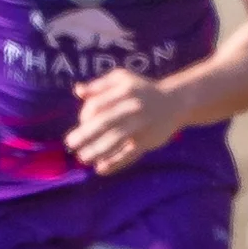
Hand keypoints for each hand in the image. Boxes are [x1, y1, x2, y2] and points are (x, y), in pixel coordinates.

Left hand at [67, 71, 188, 174]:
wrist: (176, 102)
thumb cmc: (143, 90)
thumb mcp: (122, 79)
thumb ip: (100, 85)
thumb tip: (78, 91)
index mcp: (124, 91)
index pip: (98, 104)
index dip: (85, 115)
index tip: (80, 123)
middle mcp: (133, 107)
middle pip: (105, 122)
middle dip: (85, 135)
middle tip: (70, 144)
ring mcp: (142, 125)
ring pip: (116, 140)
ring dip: (97, 151)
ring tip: (83, 158)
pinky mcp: (148, 140)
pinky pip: (130, 154)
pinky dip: (115, 163)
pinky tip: (101, 169)